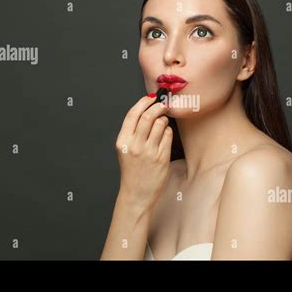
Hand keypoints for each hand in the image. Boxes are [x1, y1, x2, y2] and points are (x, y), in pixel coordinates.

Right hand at [115, 94, 172, 211]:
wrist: (136, 194)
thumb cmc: (132, 170)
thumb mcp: (124, 149)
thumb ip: (132, 131)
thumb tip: (147, 109)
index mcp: (122, 141)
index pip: (133, 114)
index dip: (144, 102)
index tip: (151, 97)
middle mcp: (134, 145)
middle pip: (148, 116)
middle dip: (158, 106)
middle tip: (164, 104)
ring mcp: (149, 152)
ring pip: (161, 124)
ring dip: (164, 119)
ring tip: (163, 122)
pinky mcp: (161, 158)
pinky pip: (168, 135)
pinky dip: (168, 131)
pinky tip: (165, 135)